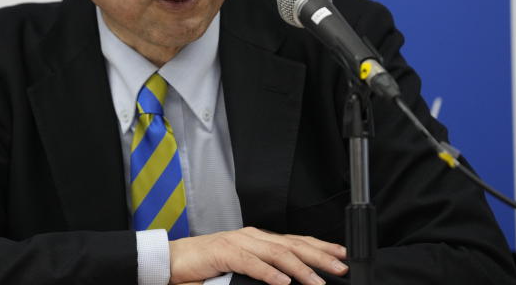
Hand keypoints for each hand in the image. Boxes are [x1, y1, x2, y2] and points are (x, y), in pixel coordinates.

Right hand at [168, 227, 347, 284]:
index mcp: (258, 239)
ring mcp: (238, 241)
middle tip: (341, 266)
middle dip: (320, 255)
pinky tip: (283, 283)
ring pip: (277, 252)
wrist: (173, 261)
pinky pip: (251, 263)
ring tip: (318, 281)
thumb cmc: (206, 267)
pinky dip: (270, 274)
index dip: (321, 247)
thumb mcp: (243, 269)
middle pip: (293, 244)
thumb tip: (288, 282)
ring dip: (300, 269)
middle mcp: (252, 236)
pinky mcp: (224, 252)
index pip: (296, 241)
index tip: (342, 255)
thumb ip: (265, 272)